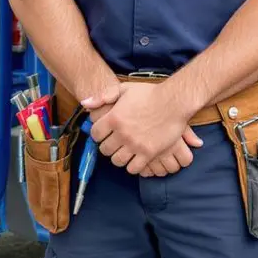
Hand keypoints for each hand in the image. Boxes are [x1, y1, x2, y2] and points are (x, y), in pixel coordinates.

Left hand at [81, 81, 201, 174]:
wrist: (173, 102)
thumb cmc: (149, 94)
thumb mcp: (124, 89)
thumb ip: (103, 96)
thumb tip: (84, 103)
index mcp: (114, 118)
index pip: (95, 134)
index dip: (98, 134)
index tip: (103, 132)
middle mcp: (122, 133)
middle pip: (105, 149)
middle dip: (107, 146)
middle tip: (114, 142)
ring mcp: (135, 145)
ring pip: (117, 161)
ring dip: (118, 156)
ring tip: (123, 150)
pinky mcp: (148, 153)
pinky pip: (133, 168)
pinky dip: (131, 165)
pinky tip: (134, 157)